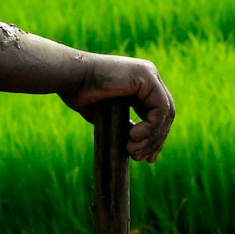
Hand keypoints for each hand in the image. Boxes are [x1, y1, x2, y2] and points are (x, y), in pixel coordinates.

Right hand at [61, 54, 175, 162]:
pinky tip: (132, 137)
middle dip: (156, 140)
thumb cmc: (79, 93)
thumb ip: (125, 125)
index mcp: (141, 82)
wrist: (69, 77)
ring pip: (166, 113)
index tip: (146, 158)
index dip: (155, 137)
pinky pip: (160, 108)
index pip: (159, 113)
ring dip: (152, 138)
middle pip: (166, 114)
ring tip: (133, 152)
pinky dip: (150, 127)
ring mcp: (149, 74)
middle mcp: (149, 76)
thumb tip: (138, 146)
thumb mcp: (108, 114)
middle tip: (141, 159)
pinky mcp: (146, 77)